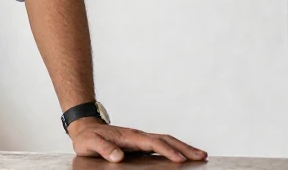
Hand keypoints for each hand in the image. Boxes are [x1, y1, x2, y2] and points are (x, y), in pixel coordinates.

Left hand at [68, 118, 206, 162]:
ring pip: (166, 140)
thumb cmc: (88, 138)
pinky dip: (175, 148)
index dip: (167, 150)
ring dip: (183, 147)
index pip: (152, 143)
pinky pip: (161, 144)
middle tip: (202, 156)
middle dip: (184, 147)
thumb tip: (118, 156)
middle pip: (165, 139)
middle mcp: (138, 136)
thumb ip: (104, 149)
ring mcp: (140, 139)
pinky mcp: (141, 143)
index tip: (180, 159)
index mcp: (129, 136)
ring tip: (201, 155)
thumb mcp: (90, 144)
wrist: (85, 128)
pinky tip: (183, 155)